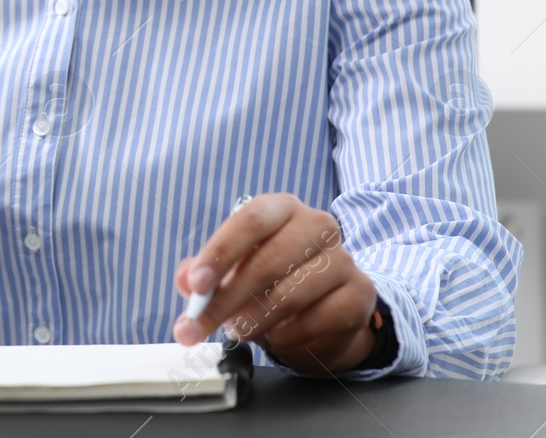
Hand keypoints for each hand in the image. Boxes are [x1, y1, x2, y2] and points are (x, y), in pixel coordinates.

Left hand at [172, 193, 377, 373]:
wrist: (324, 310)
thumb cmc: (270, 281)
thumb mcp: (230, 272)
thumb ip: (202, 273)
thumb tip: (185, 280)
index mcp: (281, 208)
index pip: (250, 220)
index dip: (220, 252)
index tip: (196, 285)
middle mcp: (317, 225)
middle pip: (266, 262)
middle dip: (225, 301)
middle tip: (197, 327)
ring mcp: (343, 258)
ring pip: (290, 295)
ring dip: (253, 321)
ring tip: (237, 331)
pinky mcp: (360, 293)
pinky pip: (316, 320)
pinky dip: (287, 335)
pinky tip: (276, 336)